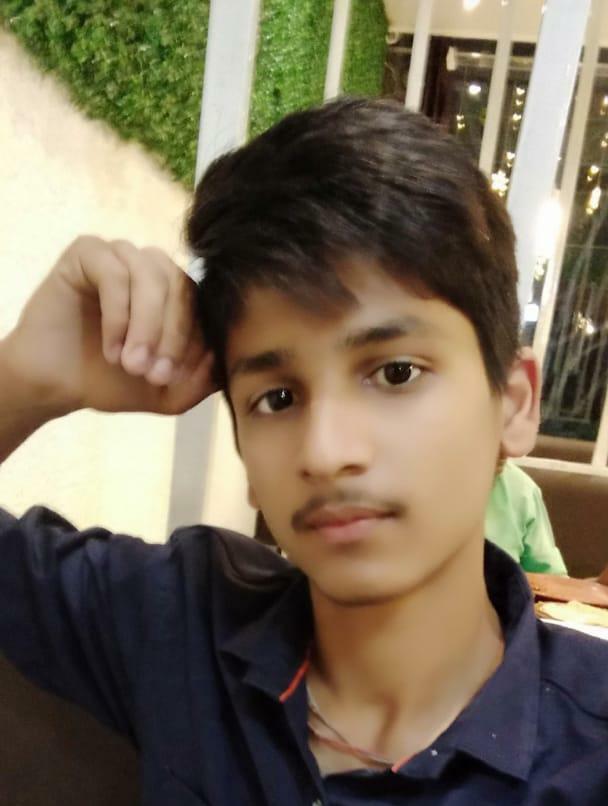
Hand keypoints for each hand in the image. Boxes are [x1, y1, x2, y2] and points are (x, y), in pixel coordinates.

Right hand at [3, 236, 214, 415]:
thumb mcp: (168, 392)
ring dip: (146, 326)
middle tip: (153, 374)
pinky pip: (115, 274)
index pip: (204, 304)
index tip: (174, 379)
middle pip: (182, 287)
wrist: (56, 385)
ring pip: (152, 278)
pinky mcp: (88, 252)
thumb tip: (223, 356)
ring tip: (130, 365)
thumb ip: (201, 379)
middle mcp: (153, 268)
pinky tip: (110, 348)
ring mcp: (122, 255)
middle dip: (172, 336)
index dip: (195, 341)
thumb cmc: (113, 382)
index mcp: (179, 294)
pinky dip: (118, 316)